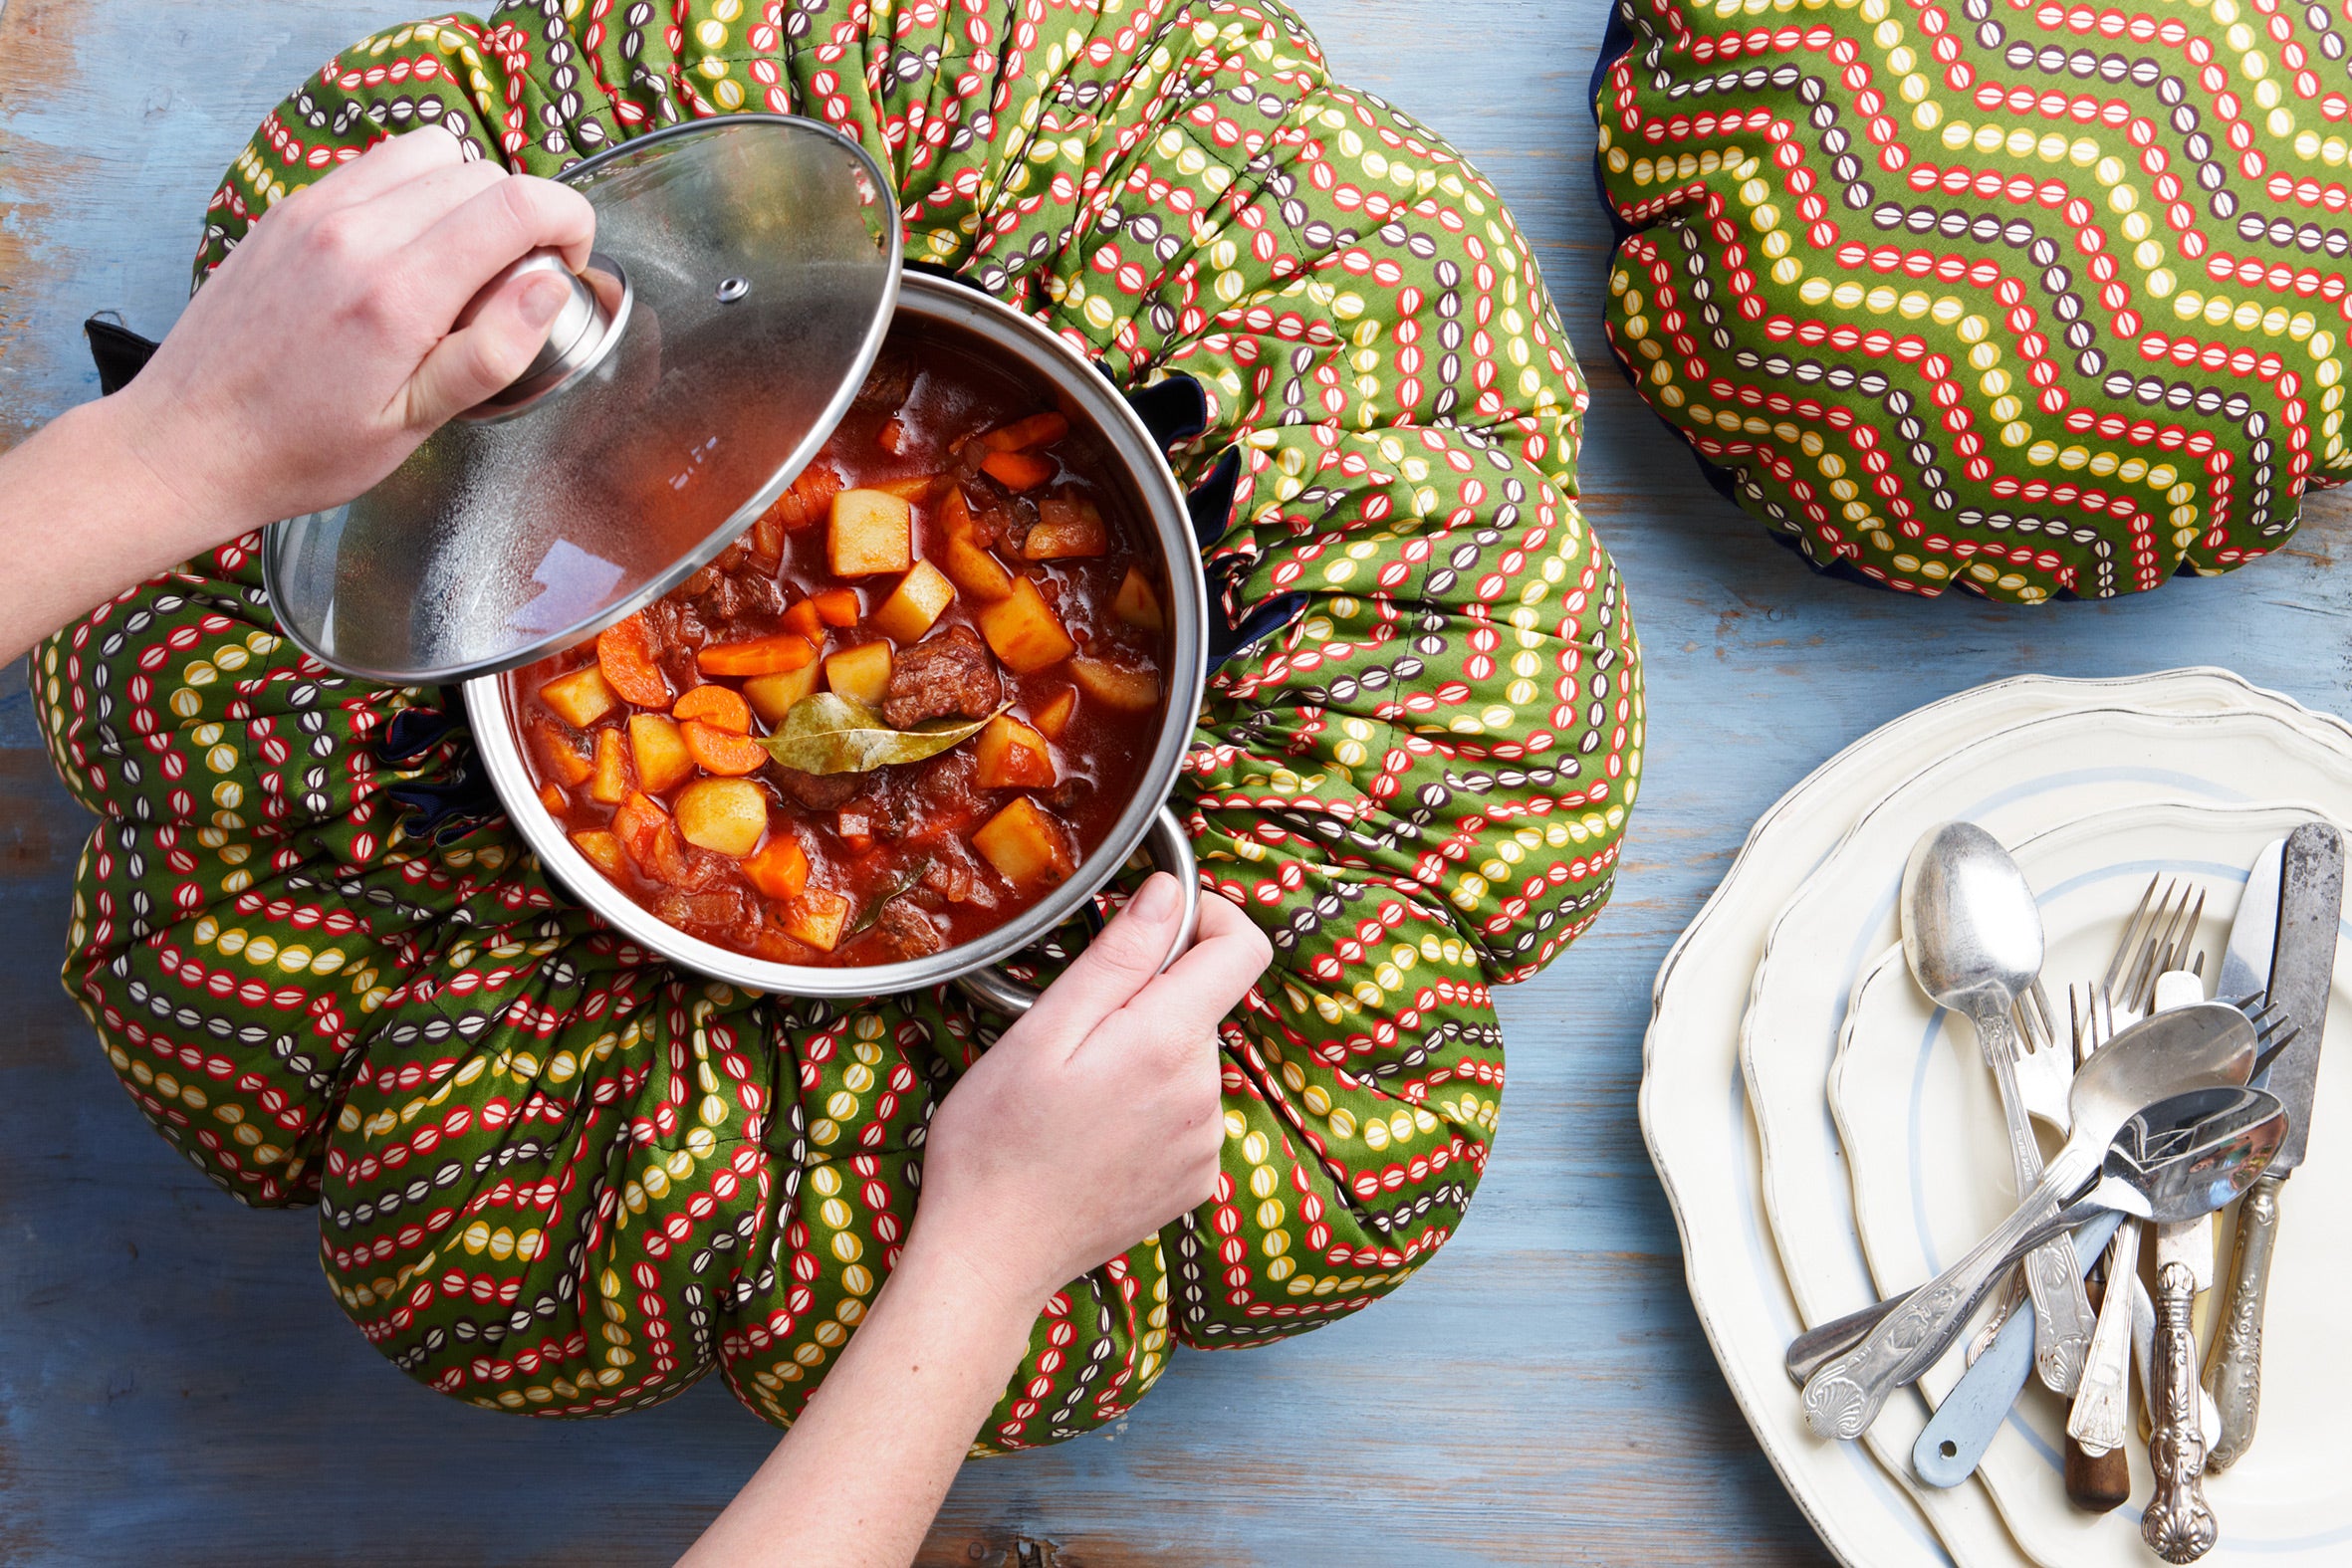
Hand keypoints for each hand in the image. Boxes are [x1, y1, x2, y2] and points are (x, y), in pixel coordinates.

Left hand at [112, 125, 594, 544]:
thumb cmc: (302, 449)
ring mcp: (315, 210)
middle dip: (522, 217)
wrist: (189, 440)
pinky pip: (377, 166)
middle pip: (480, 173)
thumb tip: (548, 286)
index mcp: (397, 294)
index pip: (514, 203)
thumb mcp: (413, 425)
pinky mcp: (290, 208)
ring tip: (458, 263)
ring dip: (467, 196)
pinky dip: (413, 193)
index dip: (567, 220)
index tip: (568, 263)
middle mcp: (355, 233)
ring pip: (431, 153)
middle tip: (512, 284)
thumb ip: (491, 352)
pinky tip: (404, 255)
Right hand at [911, 879, 1271, 1308]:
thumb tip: (1169, 893)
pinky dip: (1151, 1107)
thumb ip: (1119, 957)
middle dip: (1150, 999)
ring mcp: (1206, 1143)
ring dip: (1147, 1056)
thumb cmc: (997, 1140)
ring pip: (1190, 1060)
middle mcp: (1205, 1093)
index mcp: (1169, 1043)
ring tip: (1077, 1092)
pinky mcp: (1196, 1180)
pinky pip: (1187, 1114)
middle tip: (1074, 1031)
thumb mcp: (1043, 1031)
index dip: (1209, 917)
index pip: (1243, 949)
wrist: (991, 1255)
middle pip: (1203, 1006)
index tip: (1156, 923)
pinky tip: (1095, 1133)